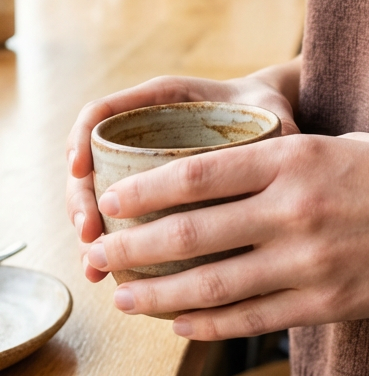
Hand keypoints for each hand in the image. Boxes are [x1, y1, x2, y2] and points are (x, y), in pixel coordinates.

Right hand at [66, 69, 299, 282]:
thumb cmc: (267, 114)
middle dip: (80, 200)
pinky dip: (111, 242)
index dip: (80, 140)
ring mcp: (140, 162)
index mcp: (161, 100)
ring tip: (95, 267)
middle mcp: (141, 129)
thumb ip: (275, 129)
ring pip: (97, 193)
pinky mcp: (148, 193)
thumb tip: (284, 149)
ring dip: (89, 230)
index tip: (78, 171)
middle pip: (89, 161)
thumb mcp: (270, 117)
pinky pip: (118, 215)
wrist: (268, 121)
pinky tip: (111, 275)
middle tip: (89, 237)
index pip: (101, 113)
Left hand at [84, 132, 368, 338]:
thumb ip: (283, 162)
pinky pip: (252, 320)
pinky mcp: (329, 304)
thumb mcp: (341, 144)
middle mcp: (297, 209)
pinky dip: (208, 327)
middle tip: (100, 256)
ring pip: (212, 287)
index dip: (144, 190)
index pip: (197, 174)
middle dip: (133, 249)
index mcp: (297, 157)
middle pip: (190, 234)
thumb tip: (220, 182)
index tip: (112, 199)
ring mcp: (312, 262)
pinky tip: (181, 327)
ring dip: (159, 297)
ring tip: (126, 298)